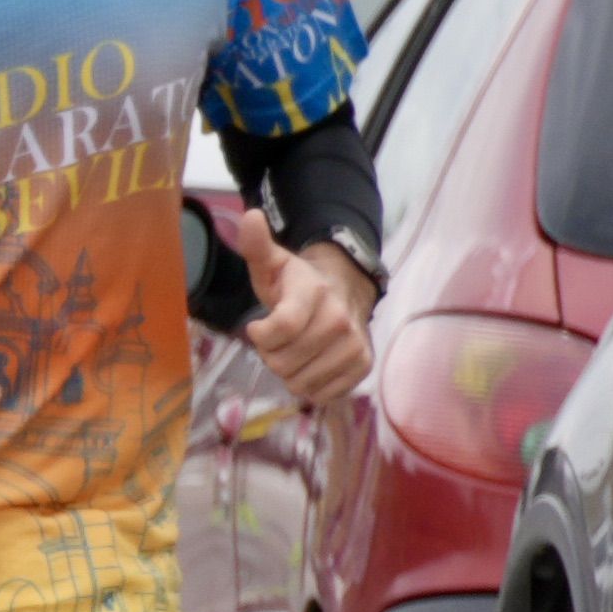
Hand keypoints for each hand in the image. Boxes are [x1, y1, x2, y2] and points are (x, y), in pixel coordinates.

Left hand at [212, 198, 379, 405]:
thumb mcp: (273, 264)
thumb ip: (256, 247)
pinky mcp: (362, 366)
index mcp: (314, 293)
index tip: (258, 327)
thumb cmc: (297, 284)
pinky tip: (311, 364)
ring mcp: (355, 345)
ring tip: (295, 350)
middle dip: (272, 355)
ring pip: (299, 382)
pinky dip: (309, 385)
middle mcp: (340, 320)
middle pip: (284, 362)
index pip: (280, 329)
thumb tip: (250, 217)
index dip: (260, 335)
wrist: (344, 292)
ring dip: (289, 372)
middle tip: (279, 340)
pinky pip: (321, 394)